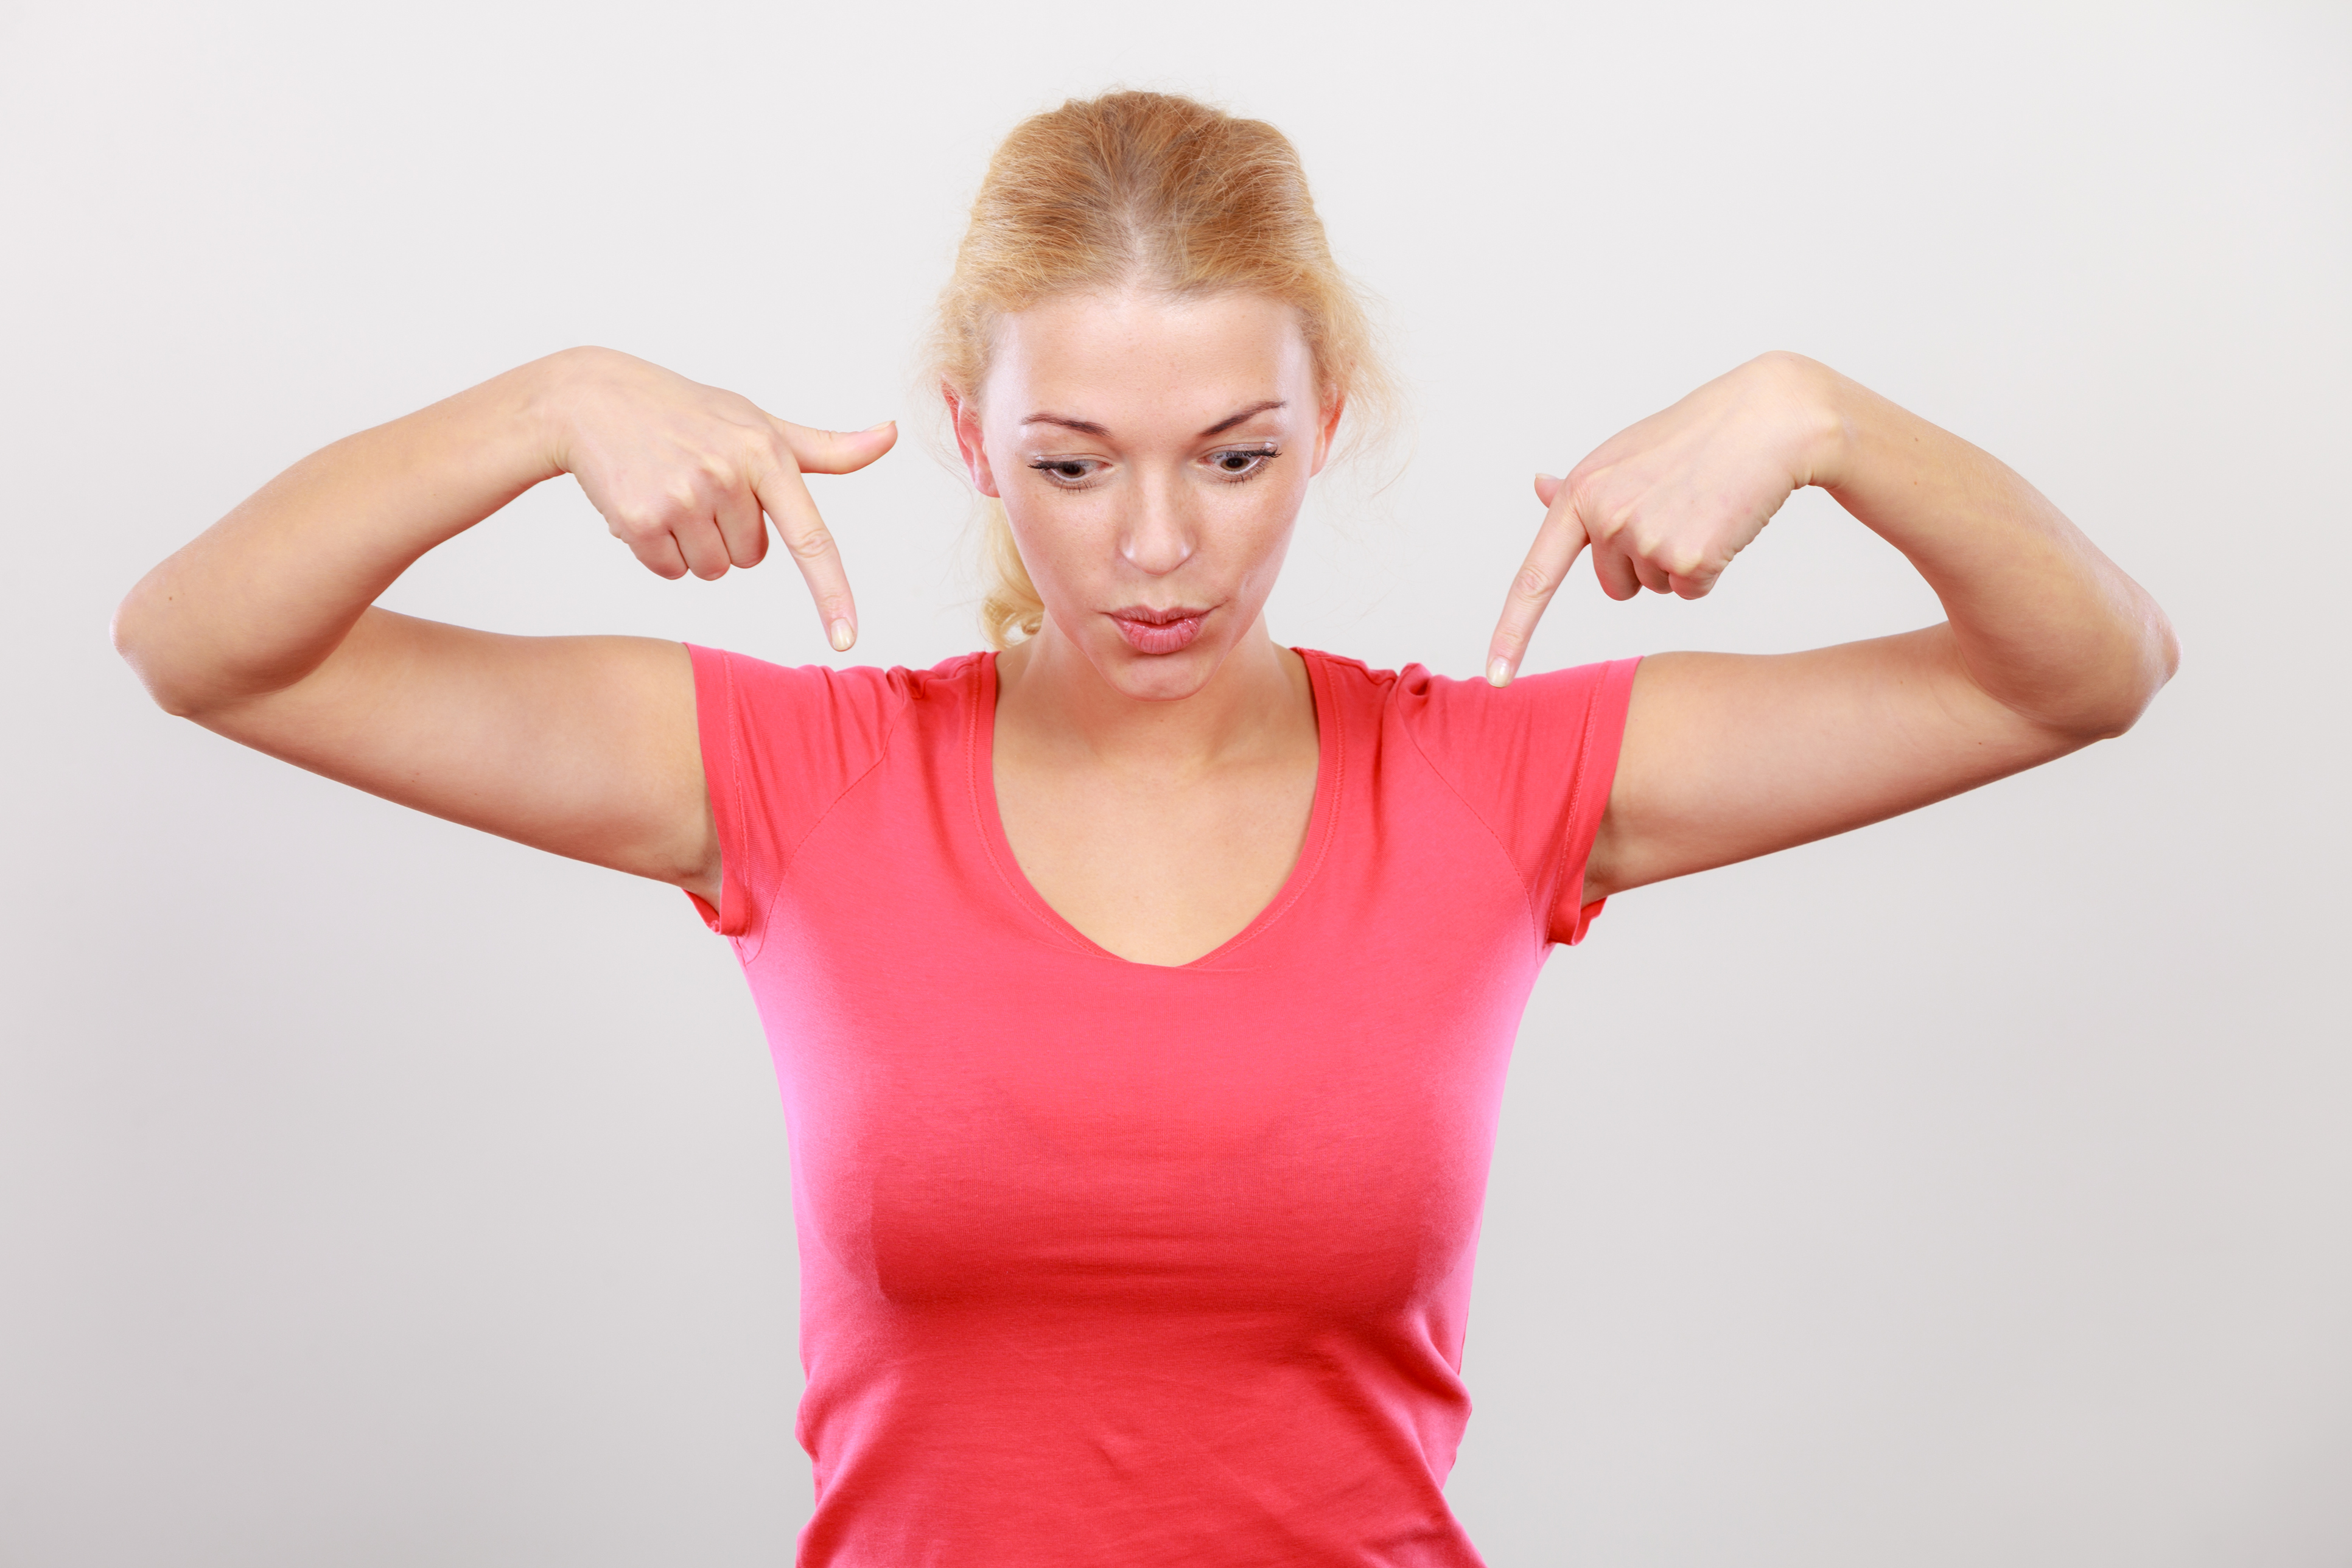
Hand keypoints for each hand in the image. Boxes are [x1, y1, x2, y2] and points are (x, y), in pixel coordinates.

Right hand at [545, 346, 896, 651]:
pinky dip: (657, 549)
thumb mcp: (757, 422)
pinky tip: (642, 503)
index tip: (846, 638)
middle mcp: (728, 475)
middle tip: (698, 484)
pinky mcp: (641, 518)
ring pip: (712, 569)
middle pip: (750, 559)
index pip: (811, 537)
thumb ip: (826, 447)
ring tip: (669, 491)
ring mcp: (683, 496)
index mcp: (766, 453)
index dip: (832, 593)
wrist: (591, 399)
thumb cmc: (686, 412)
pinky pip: (670, 570)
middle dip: (727, 532)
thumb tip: (889, 435)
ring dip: (692, 544)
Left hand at [1485, 351, 1843, 684]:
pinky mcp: (1690, 559)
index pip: (1536, 577)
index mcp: (1580, 493)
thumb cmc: (1694, 437)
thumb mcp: (1625, 456)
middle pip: (1613, 585)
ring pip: (1654, 588)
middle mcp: (1605, 519)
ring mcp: (1646, 539)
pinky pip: (1691, 591)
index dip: (1513, 633)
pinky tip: (1723, 521)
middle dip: (1643, 561)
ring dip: (1680, 559)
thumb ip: (1581, 489)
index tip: (1496, 679)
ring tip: (1701, 506)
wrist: (1768, 419)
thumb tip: (1539, 486)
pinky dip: (1711, 567)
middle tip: (1675, 507)